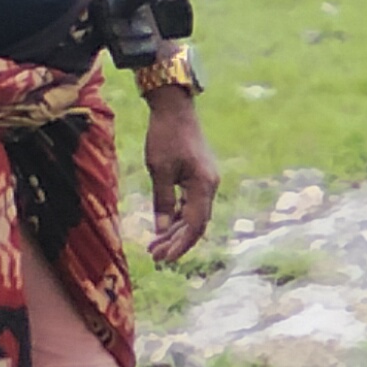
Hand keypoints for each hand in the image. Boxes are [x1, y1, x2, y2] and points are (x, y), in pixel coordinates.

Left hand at [142, 96, 218, 265]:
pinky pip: (192, 203)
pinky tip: (165, 225)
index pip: (194, 225)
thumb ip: (162, 201)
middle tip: (155, 255)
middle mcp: (210, 186)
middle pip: (197, 223)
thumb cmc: (165, 136)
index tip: (163, 258)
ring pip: (195, 214)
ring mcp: (207, 181)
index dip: (179, 244)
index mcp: (203, 185)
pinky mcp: (200, 176)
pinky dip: (179, 216)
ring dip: (176, 231)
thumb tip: (162, 230)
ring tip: (156, 244)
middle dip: (176, 242)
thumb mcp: (159, 170)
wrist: (175, 108)